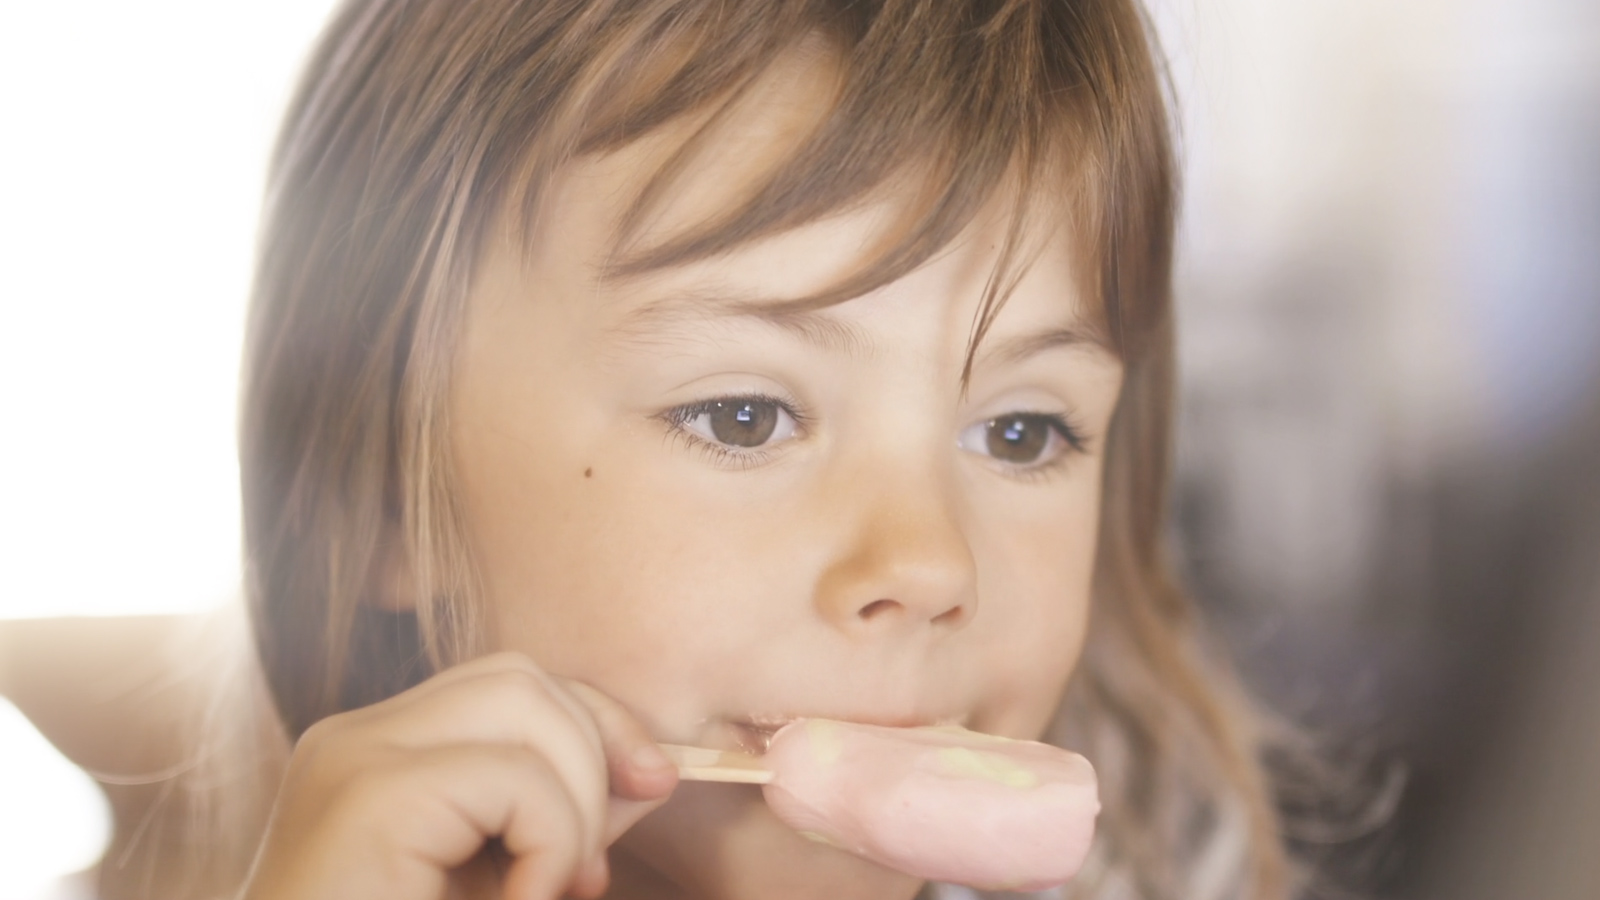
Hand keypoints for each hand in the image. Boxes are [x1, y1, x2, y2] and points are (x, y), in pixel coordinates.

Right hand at [238, 652, 677, 899]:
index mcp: (376, 753)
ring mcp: (351, 758)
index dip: (596, 723)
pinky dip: (551, 840)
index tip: (651, 783)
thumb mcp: (504, 881)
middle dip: (597, 751)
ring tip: (553, 889)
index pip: (511, 684)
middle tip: (593, 868)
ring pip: (524, 701)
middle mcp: (353, 738)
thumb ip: (564, 823)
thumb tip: (649, 769)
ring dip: (577, 800)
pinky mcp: (367, 798)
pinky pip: (513, 777)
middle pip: (521, 676)